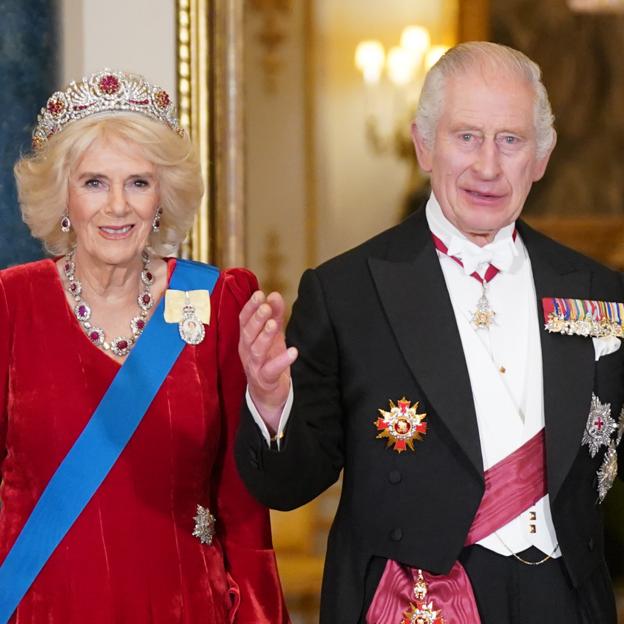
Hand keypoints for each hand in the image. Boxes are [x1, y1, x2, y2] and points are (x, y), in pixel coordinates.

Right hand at [239, 290, 297, 433]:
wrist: (267, 393)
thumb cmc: (268, 359)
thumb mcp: (272, 335)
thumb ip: (274, 315)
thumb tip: (274, 295)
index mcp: (246, 338)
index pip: (243, 320)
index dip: (250, 307)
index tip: (259, 294)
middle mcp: (246, 351)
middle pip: (248, 333)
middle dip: (256, 319)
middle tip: (266, 307)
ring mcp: (254, 366)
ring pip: (256, 350)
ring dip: (265, 336)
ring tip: (275, 324)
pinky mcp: (265, 380)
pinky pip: (271, 370)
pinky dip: (282, 361)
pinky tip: (293, 351)